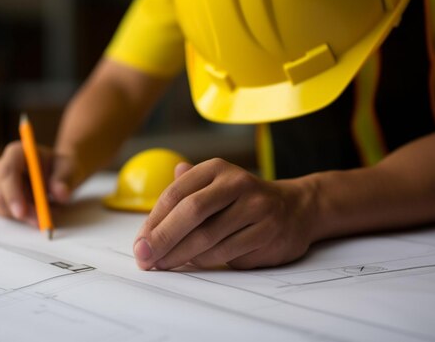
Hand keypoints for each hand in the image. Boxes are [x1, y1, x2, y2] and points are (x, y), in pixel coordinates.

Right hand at [0, 141, 81, 225]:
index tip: (22, 213)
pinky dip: (23, 217)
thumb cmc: (60, 168)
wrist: (58, 173)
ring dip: (26, 215)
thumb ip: (64, 180)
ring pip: (2, 207)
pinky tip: (40, 210)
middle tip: (42, 221)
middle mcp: (0, 166)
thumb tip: (61, 194)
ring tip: (50, 209)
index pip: (7, 172)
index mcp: (16, 153)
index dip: (12, 194)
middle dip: (21, 211)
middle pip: (0, 193)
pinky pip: (6, 214)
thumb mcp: (68, 170)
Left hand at [133, 158, 314, 269]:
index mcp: (216, 169)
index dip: (153, 221)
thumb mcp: (213, 186)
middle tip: (144, 258)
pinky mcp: (267, 232)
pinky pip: (226, 253)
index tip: (139, 243)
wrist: (295, 209)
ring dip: (179, 255)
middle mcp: (237, 183)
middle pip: (191, 212)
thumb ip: (182, 195)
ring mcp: (255, 207)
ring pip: (207, 237)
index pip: (176, 194)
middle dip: (162, 239)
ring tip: (162, 265)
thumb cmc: (242, 201)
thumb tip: (149, 217)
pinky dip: (204, 262)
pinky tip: (190, 264)